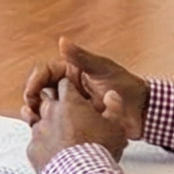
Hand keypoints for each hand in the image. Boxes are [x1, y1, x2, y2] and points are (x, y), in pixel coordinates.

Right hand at [19, 38, 149, 129]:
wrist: (142, 112)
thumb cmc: (127, 87)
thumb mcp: (104, 70)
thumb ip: (82, 58)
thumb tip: (63, 41)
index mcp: (72, 71)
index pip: (45, 72)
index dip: (35, 80)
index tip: (32, 92)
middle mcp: (68, 87)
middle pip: (41, 90)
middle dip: (32, 98)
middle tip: (31, 109)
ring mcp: (71, 105)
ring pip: (45, 107)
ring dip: (36, 112)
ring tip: (33, 120)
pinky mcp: (75, 122)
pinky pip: (56, 123)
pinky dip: (47, 126)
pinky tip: (43, 131)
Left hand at [24, 75, 133, 173]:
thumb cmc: (99, 150)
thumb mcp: (116, 126)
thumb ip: (114, 107)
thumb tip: (111, 95)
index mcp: (70, 103)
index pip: (65, 84)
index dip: (70, 88)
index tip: (75, 95)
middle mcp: (50, 112)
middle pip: (47, 98)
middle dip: (55, 103)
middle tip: (67, 114)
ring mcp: (39, 131)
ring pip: (38, 120)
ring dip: (48, 124)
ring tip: (61, 135)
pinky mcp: (32, 149)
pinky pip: (35, 142)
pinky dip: (43, 145)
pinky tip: (54, 153)